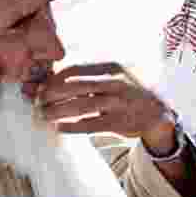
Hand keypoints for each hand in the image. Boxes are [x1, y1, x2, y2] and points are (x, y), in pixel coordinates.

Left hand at [36, 62, 169, 140]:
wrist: (158, 113)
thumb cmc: (129, 93)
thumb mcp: (115, 76)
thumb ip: (89, 77)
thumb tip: (53, 79)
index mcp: (111, 68)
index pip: (74, 70)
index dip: (54, 79)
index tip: (42, 87)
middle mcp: (115, 83)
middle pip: (73, 87)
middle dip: (51, 95)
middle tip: (37, 102)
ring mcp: (118, 103)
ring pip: (80, 106)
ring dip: (57, 112)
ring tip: (44, 116)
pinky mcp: (119, 122)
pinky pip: (90, 125)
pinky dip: (72, 127)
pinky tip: (60, 128)